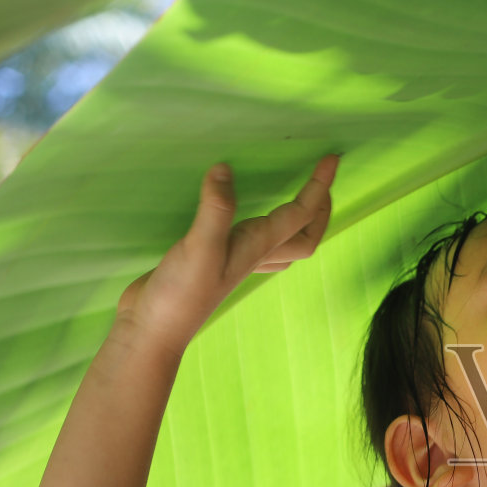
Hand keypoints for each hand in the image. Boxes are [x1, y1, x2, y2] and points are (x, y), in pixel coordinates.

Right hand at [115, 153, 338, 348]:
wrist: (155, 328)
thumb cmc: (182, 293)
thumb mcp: (199, 247)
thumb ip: (215, 209)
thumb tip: (225, 169)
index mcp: (258, 246)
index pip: (301, 214)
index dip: (319, 187)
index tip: (331, 158)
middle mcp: (255, 254)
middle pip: (305, 236)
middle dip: (320, 210)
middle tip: (324, 181)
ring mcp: (237, 261)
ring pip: (284, 244)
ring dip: (300, 223)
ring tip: (302, 199)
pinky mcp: (216, 262)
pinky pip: (256, 245)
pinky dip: (265, 229)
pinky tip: (248, 221)